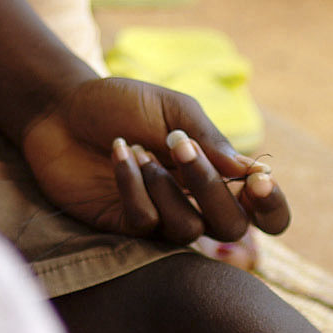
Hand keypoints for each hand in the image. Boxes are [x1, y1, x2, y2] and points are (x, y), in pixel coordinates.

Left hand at [19, 77, 290, 243]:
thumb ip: (209, 139)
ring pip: (187, 229)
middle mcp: (194, 202)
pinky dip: (132, 184)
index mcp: (216, 173)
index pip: (263, 212)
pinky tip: (118, 151)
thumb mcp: (171, 109)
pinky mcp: (124, 226)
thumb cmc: (120, 104)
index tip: (258, 180)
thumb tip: (250, 169)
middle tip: (182, 149)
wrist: (60, 108)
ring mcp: (160, 218)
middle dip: (212, 189)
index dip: (271, 207)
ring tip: (138, 148)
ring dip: (165, 185)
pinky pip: (144, 221)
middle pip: (231, 227)